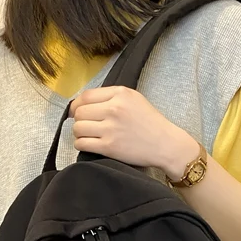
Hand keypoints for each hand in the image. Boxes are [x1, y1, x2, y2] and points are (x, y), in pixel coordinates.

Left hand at [71, 87, 198, 179]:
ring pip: (78, 128)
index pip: (86, 96)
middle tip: (86, 126)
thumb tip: (86, 103)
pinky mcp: (109, 146)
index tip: (75, 111)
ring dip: (79, 133)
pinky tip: (89, 144)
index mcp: (120, 94)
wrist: (165, 144)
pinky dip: (81, 144)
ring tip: (88, 136)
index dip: (76, 105)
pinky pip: (82, 143)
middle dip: (78, 120)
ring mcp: (110, 128)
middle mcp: (114, 109)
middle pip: (79, 112)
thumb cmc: (151, 123)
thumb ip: (112, 97)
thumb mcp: (134, 99)